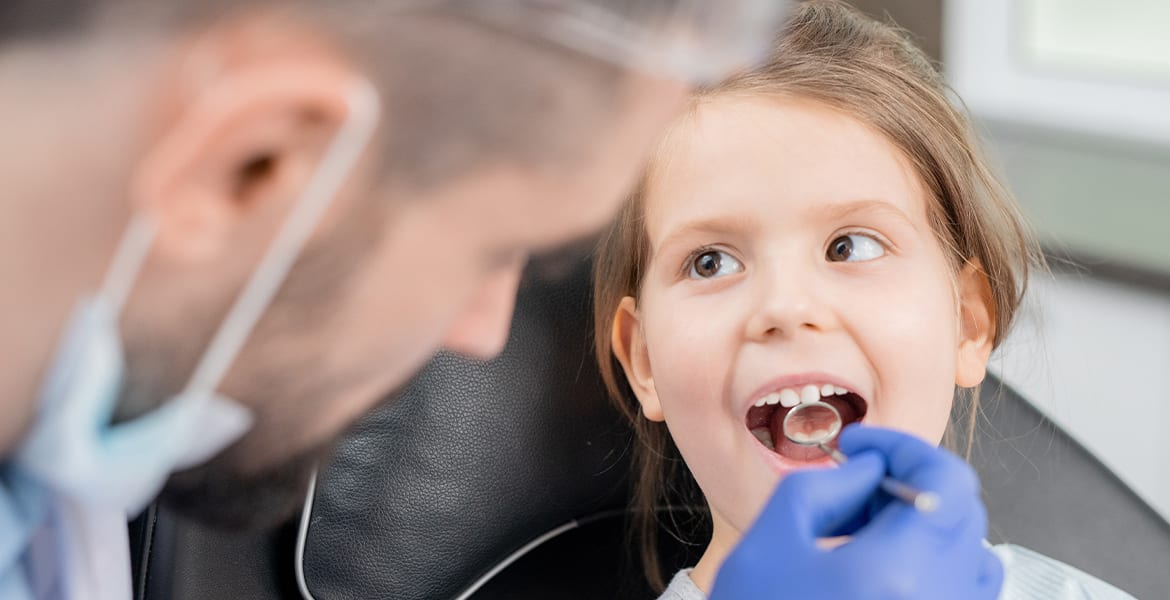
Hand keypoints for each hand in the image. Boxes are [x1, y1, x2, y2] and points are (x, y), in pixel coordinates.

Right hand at [709, 426, 1002, 599]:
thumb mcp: (769, 542)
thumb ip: (824, 488)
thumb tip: (869, 468)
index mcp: (899, 573)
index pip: (947, 481)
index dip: (904, 448)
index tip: (861, 447)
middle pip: (958, 513)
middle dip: (906, 484)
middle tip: (851, 487)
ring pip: (965, 553)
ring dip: (920, 526)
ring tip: (861, 533)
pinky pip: (958, 590)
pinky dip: (928, 565)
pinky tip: (874, 570)